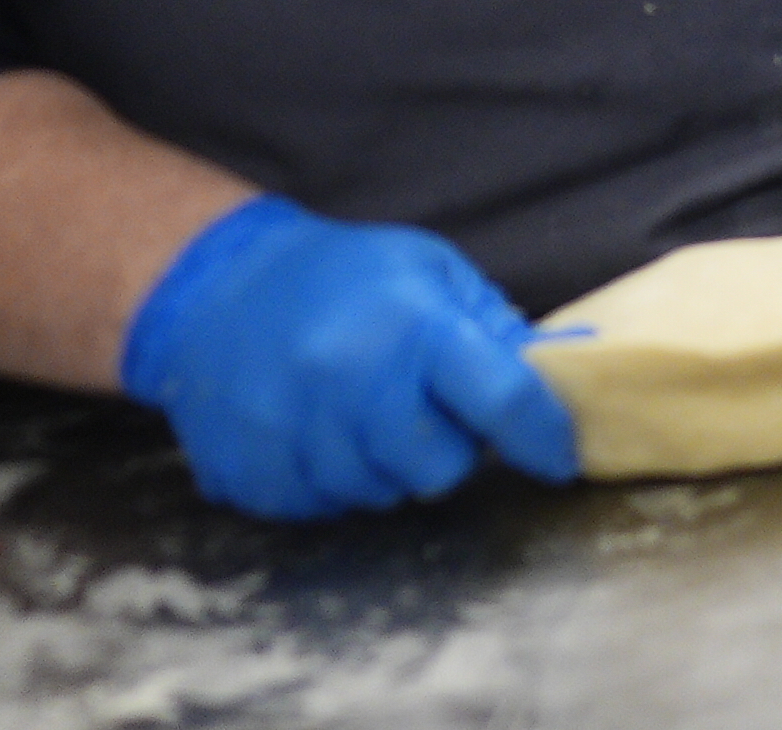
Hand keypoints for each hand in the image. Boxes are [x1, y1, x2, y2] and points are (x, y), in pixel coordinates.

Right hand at [116, 196, 577, 519]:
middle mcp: (348, 383)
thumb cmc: (342, 278)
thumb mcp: (432, 273)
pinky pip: (321, 508)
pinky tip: (319, 431)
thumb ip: (494, 330)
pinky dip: (334, 480)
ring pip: (380, 495)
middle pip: (441, 469)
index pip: (501, 399)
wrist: (219, 289)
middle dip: (450, 448)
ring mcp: (291, 435)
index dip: (542, 435)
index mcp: (409, 326)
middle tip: (427, 410)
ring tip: (362, 410)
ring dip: (387, 466)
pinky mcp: (251, 476)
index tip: (561, 454)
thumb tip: (557, 379)